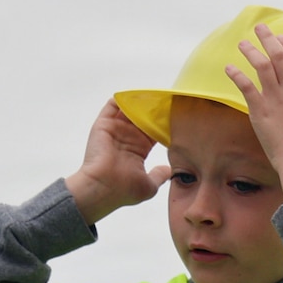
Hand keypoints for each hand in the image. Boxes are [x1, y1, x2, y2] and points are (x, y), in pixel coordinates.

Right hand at [65, 100, 169, 223]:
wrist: (103, 188)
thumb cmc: (124, 190)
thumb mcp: (149, 185)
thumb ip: (159, 176)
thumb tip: (169, 171)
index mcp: (138, 149)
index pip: (154, 131)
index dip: (165, 124)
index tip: (179, 117)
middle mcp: (127, 138)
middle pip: (143, 118)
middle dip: (155, 109)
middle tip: (170, 99)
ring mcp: (115, 130)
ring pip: (130, 109)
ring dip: (141, 101)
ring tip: (156, 92)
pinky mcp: (104, 124)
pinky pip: (113, 105)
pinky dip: (124, 98)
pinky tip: (139, 93)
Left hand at [223, 23, 282, 200]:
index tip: (281, 37)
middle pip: (279, 56)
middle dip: (268, 39)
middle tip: (260, 28)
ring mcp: (275, 99)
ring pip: (261, 66)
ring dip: (251, 52)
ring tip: (242, 43)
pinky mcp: (260, 111)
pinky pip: (246, 87)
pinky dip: (237, 75)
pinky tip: (229, 68)